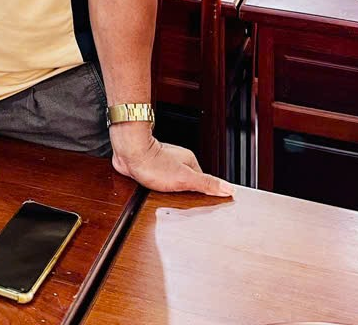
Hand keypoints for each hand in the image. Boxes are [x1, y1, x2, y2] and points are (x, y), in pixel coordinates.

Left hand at [111, 124, 230, 196]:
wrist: (128, 153)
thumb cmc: (153, 164)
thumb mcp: (186, 179)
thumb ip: (207, 184)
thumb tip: (229, 189)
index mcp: (189, 161)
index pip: (202, 181)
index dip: (204, 194)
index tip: (206, 204)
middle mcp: (177, 160)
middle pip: (188, 180)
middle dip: (186, 192)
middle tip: (184, 204)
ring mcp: (162, 163)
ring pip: (172, 180)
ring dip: (171, 190)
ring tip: (169, 199)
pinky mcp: (149, 167)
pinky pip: (158, 180)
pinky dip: (158, 187)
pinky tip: (155, 192)